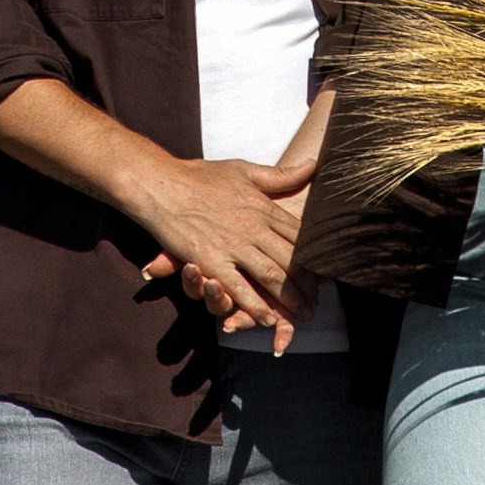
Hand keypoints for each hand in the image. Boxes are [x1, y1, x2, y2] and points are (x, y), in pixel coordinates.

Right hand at [134, 155, 317, 350]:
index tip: (323, 270)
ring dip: (289, 298)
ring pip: (271, 276)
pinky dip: (255, 305)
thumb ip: (278, 175)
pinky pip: (239, 288)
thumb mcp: (244, 169)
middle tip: (319, 300)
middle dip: (308, 284)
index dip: (313, 256)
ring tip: (302, 314)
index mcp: (263, 206)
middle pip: (291, 259)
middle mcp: (253, 227)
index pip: (298, 235)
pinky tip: (267, 318)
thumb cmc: (199, 176)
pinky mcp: (211, 260)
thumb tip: (312, 165)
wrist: (161, 184)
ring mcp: (233, 245)